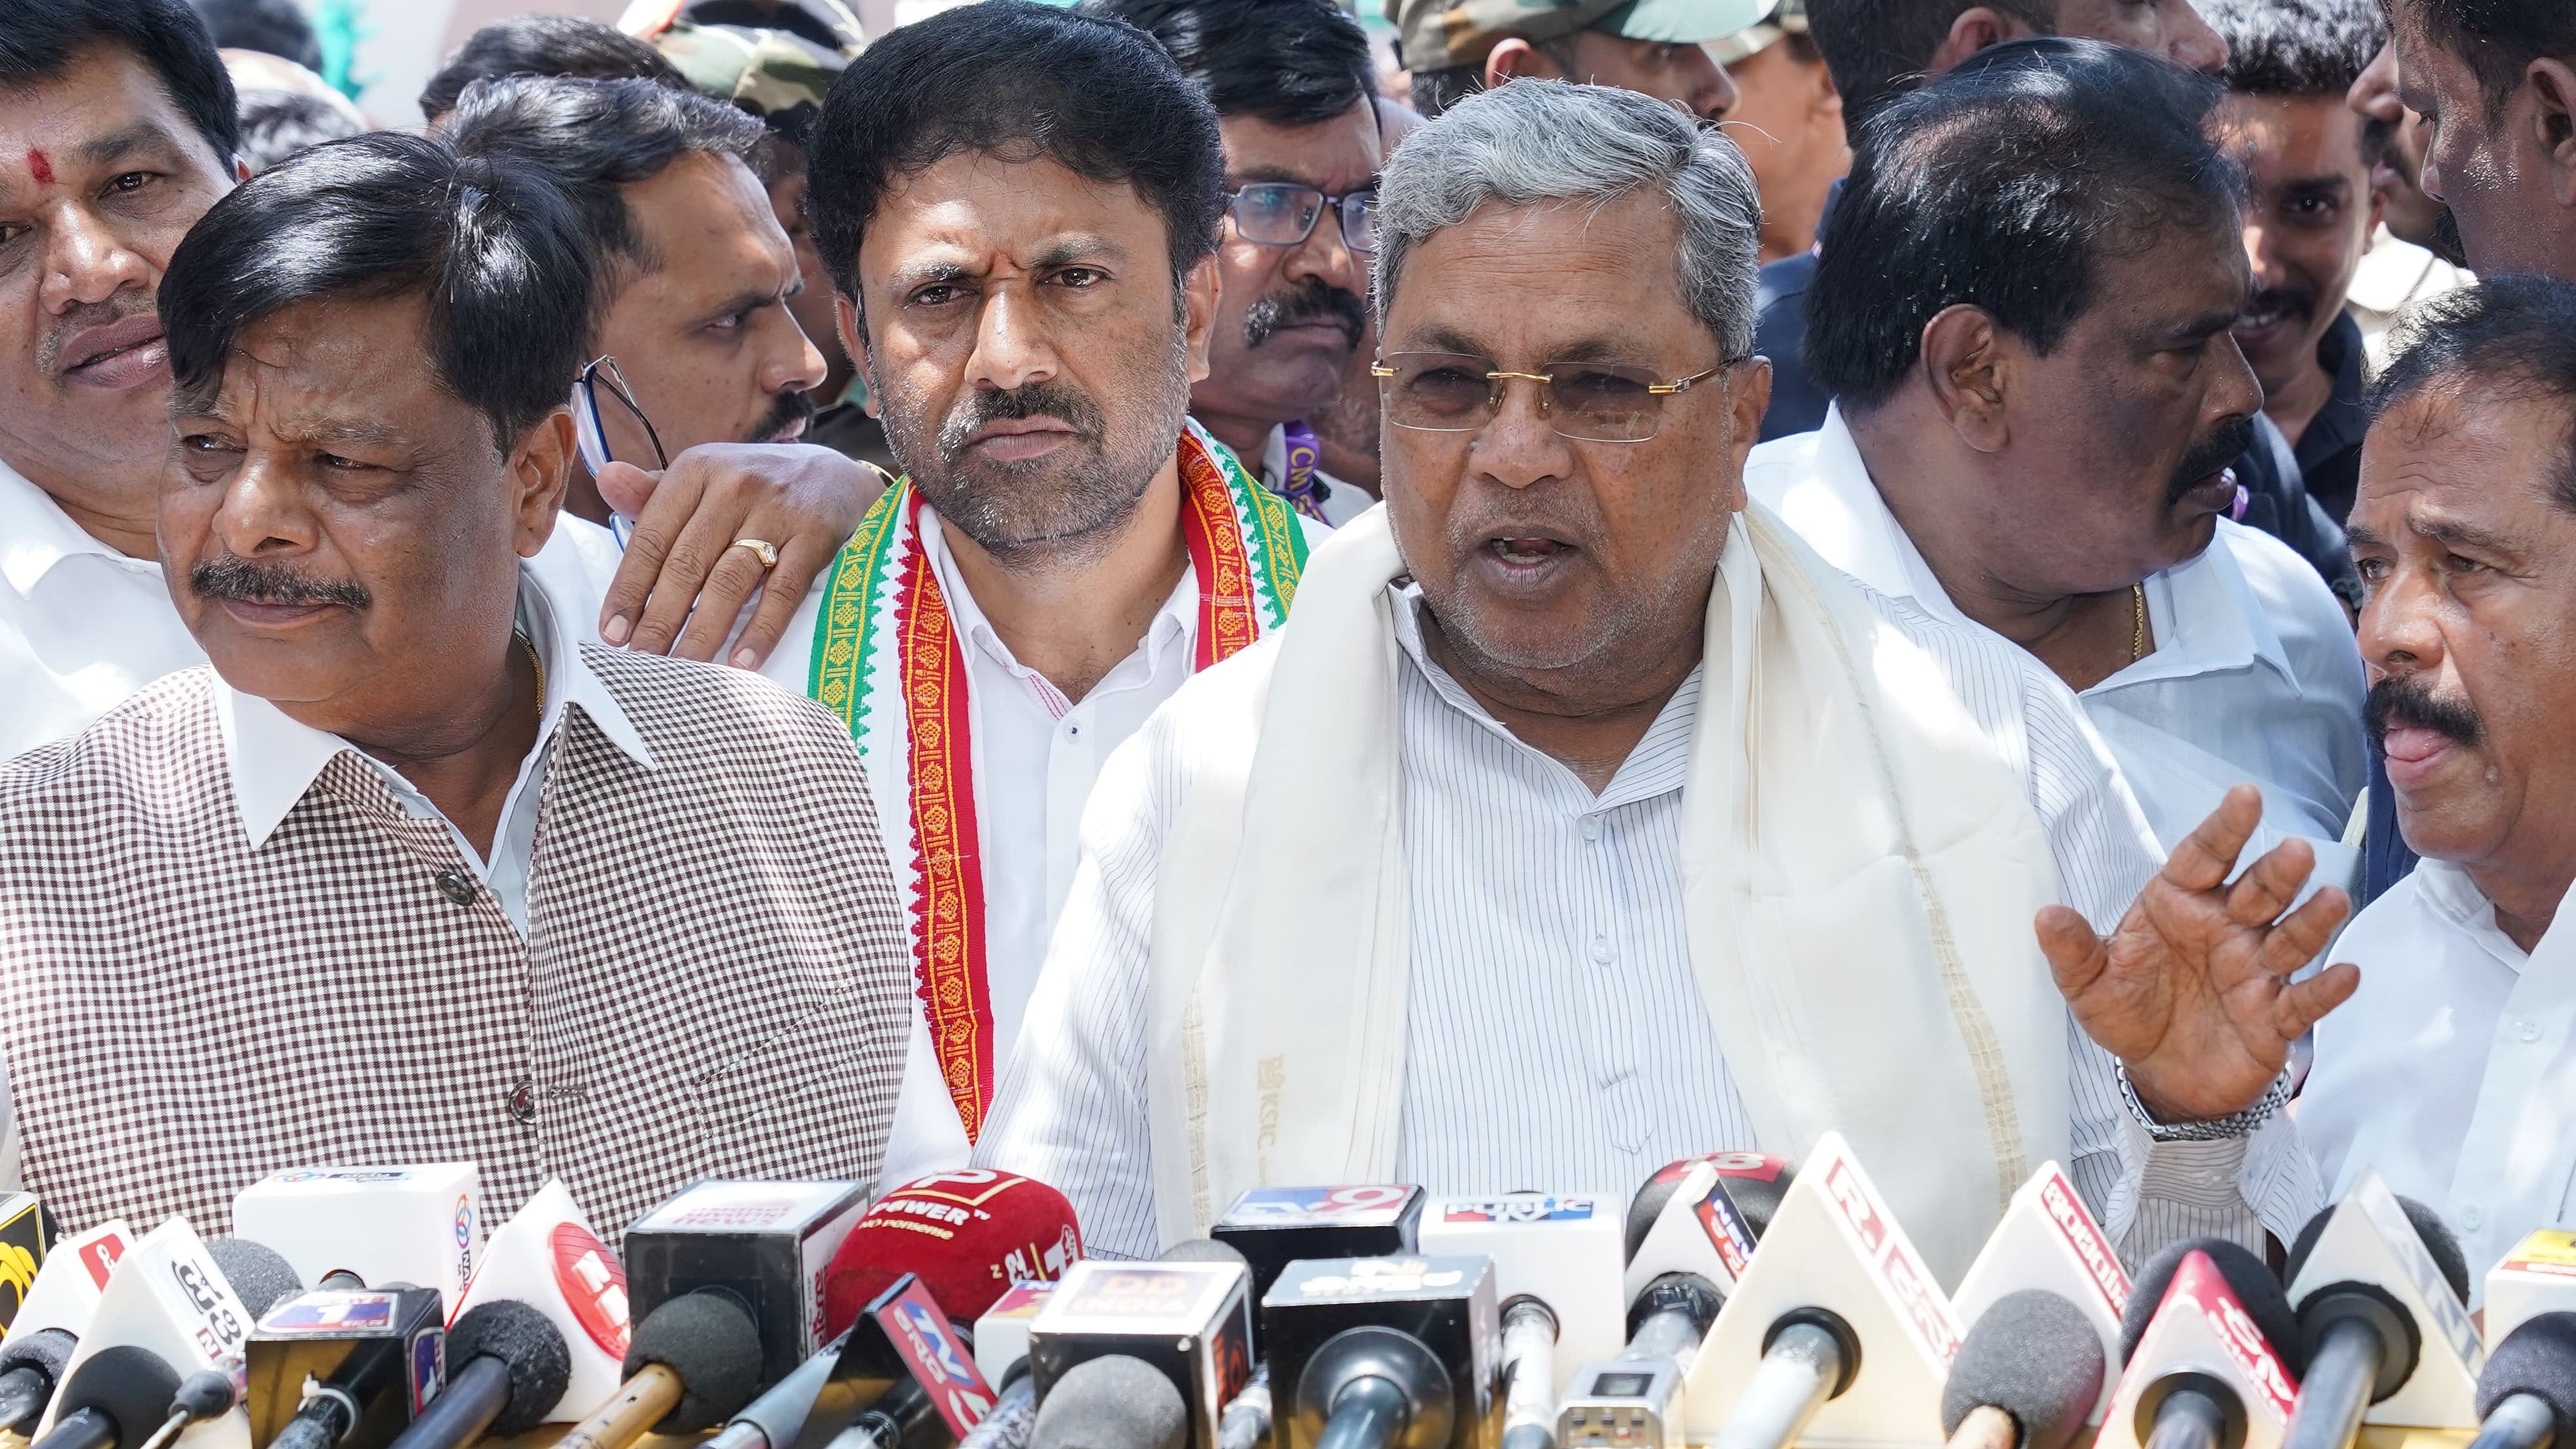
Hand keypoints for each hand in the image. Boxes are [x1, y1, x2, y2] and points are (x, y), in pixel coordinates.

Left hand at [595, 443, 891, 667]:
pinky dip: (761, 630)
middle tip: (643, 660)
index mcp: (697, 469)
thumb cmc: (756, 486)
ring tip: (683, 668)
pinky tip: (742, 662)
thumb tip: (606, 480)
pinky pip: (784, 591)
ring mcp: (778, 510)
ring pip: (730, 580)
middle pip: (687, 563)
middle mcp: (734, 485)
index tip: (612, 633)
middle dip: (660, 618)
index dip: (629, 589)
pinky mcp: (816, 535)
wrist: (837, 475)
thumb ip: (655, 491)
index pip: (652, 537)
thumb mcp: (707, 478)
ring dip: (703, 630)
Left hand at [2037, 783, 2360, 1122]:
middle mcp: (2226, 929)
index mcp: (2180, 905)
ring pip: (2292, 937)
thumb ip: (2073, 950)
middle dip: (2277, 872)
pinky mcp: (2275, 1017)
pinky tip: (2346, 974)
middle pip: (2258, 892)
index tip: (2246, 796)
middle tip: (2295, 851)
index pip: (2204, 857)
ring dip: (2313, 920)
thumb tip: (2045, 916)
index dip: (2225, 828)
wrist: (2160, 1077)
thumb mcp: (2089, 984)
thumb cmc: (2129, 1013)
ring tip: (2331, 900)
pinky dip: (2327, 989)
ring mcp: (2256, 970)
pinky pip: (2305, 1000)